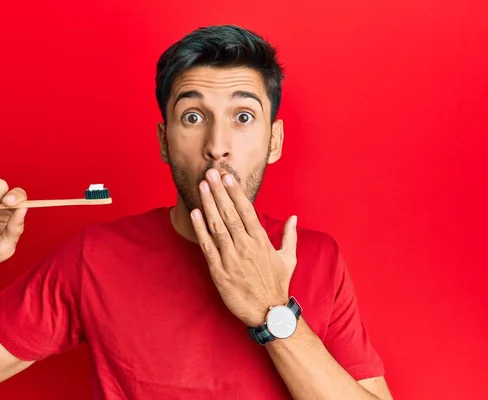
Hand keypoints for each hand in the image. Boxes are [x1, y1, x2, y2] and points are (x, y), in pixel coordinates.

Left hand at [190, 168, 297, 327]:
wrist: (268, 313)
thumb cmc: (277, 285)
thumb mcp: (289, 259)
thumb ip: (289, 236)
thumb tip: (294, 217)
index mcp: (262, 242)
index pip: (247, 211)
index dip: (236, 192)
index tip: (228, 177)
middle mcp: (246, 247)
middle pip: (230, 214)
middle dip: (219, 191)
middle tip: (210, 173)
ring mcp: (231, 259)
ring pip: (218, 226)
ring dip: (209, 204)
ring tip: (202, 186)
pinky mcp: (219, 271)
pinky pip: (208, 247)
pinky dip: (201, 230)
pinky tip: (195, 213)